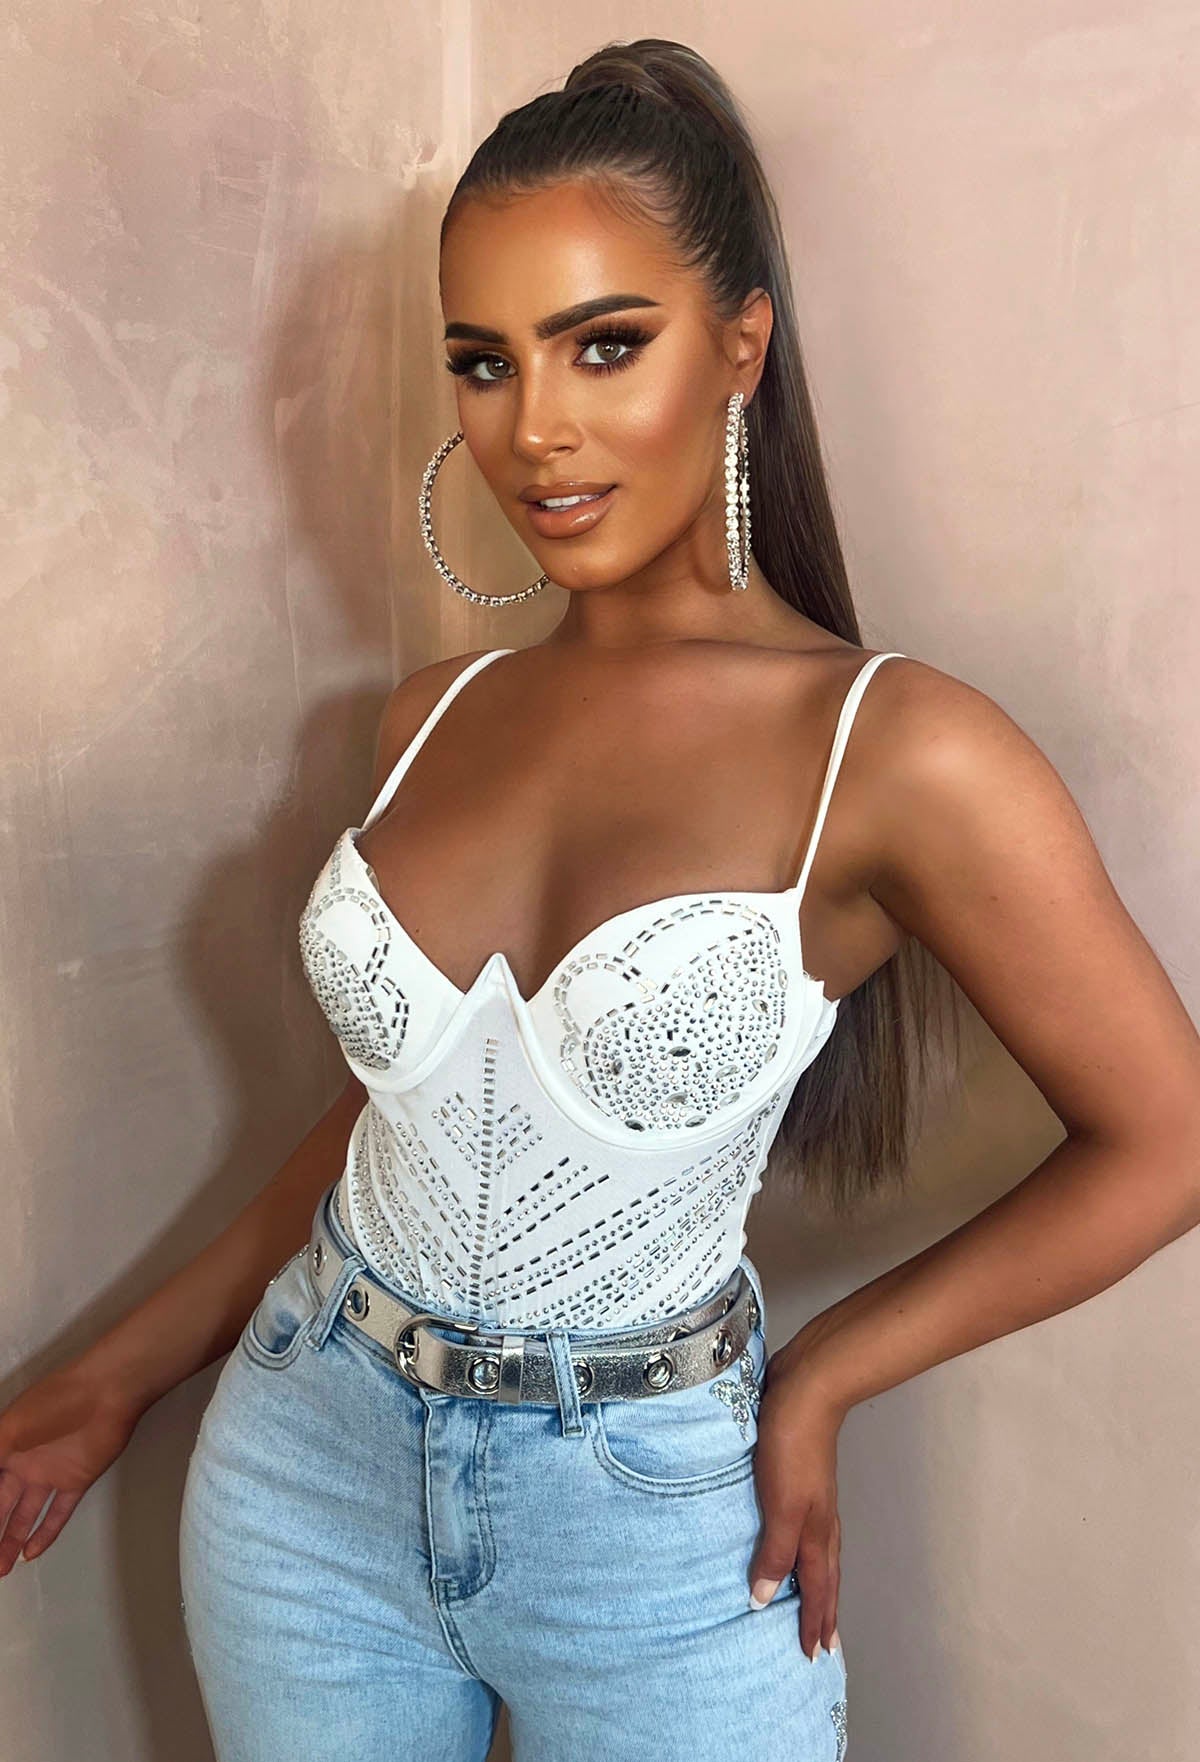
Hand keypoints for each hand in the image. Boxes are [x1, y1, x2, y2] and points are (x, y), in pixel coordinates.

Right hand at [0, 1361, 143, 1573]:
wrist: (107, 1392)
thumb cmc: (55, 1401)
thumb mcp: (10, 1429)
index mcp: (6, 1446)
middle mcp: (25, 1462)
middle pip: (1, 1504)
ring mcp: (50, 1473)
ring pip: (26, 1514)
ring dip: (12, 1540)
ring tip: (1, 1568)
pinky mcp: (76, 1481)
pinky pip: (58, 1512)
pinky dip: (45, 1532)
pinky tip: (31, 1552)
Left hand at [747, 1339, 845, 1661]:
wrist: (807, 1389)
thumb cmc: (792, 1446)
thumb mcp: (781, 1505)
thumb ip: (774, 1552)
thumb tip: (763, 1599)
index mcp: (816, 1532)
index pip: (815, 1590)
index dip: (812, 1623)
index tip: (812, 1657)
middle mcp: (819, 1521)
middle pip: (824, 1577)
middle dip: (824, 1612)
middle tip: (824, 1644)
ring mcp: (812, 1498)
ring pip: (818, 1553)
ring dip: (816, 1583)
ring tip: (812, 1601)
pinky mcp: (799, 1477)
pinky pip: (802, 1527)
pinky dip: (800, 1548)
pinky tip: (787, 1539)